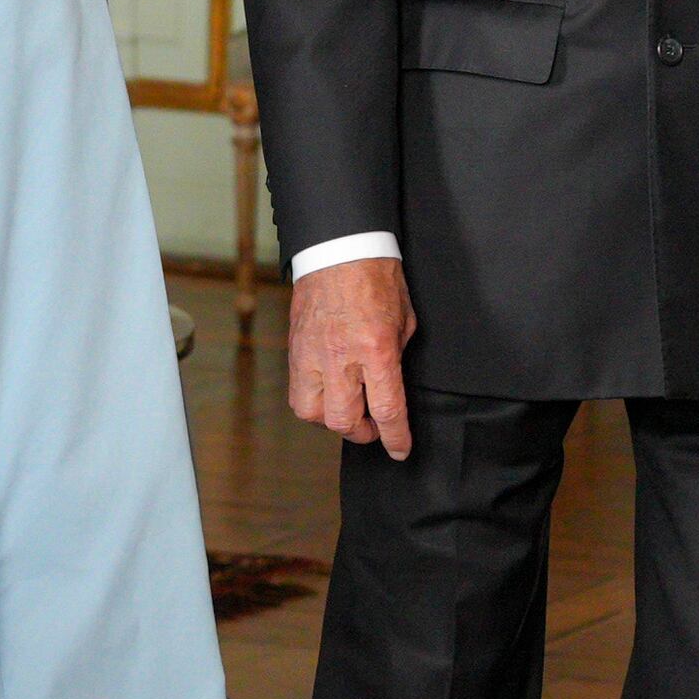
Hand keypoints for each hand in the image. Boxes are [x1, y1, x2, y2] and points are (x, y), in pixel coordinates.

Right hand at [288, 257, 416, 457]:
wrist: (339, 248)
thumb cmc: (377, 278)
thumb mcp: (404, 321)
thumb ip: (396, 358)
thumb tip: (392, 387)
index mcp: (376, 349)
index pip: (386, 409)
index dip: (395, 437)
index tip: (400, 450)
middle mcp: (341, 357)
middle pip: (344, 421)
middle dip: (363, 433)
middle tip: (373, 427)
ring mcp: (312, 354)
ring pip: (313, 414)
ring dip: (333, 420)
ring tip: (348, 409)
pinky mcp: (295, 350)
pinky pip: (298, 393)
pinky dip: (314, 403)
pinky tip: (329, 394)